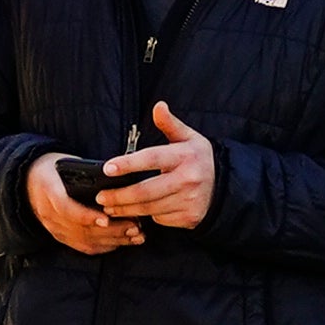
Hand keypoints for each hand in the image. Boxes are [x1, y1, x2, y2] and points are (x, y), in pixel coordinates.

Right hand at [28, 152, 139, 256]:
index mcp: (48, 190)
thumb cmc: (51, 168)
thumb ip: (86, 172)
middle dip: (111, 230)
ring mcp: (54, 227)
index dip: (86, 215)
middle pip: (81, 228)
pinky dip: (104, 246)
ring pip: (85, 240)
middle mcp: (49, 213)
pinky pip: (83, 246)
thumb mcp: (64, 162)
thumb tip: (117, 178)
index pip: (65, 207)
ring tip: (136, 235)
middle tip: (135, 227)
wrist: (26, 182)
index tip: (106, 218)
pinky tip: (122, 242)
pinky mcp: (60, 236)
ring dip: (113, 240)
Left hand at [96, 98, 216, 233]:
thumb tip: (158, 106)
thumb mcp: (188, 138)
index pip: (152, 158)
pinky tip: (136, 212)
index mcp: (185, 156)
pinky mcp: (188, 218)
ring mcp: (189, 201)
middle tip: (101, 197)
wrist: (224, 187)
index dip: (128, 164)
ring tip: (110, 207)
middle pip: (145, 191)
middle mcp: (188, 179)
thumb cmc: (199, 159)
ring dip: (126, 210)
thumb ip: (170, 124)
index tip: (108, 168)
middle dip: (119, 196)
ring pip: (149, 208)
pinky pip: (159, 218)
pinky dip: (146, 216)